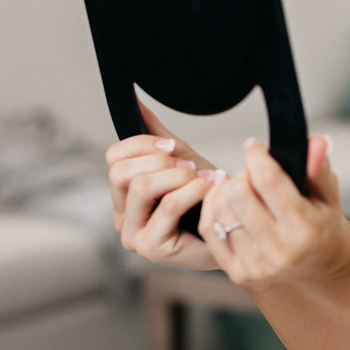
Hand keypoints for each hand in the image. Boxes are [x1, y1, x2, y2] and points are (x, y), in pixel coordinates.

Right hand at [106, 100, 218, 268]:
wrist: (234, 232)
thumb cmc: (207, 200)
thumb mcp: (181, 161)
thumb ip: (157, 135)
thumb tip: (136, 100)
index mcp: (123, 195)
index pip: (114, 157)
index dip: (143, 144)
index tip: (173, 146)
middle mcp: (121, 216)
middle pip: (121, 172)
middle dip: (160, 161)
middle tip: (191, 167)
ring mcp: (133, 236)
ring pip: (141, 187)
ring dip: (178, 176)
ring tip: (203, 179)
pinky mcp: (152, 249)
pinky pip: (168, 206)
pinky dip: (193, 191)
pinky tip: (210, 188)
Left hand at [200, 135, 349, 286]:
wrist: (318, 267)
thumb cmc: (322, 226)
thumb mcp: (328, 196)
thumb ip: (319, 168)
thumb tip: (316, 142)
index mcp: (305, 230)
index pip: (268, 182)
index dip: (257, 157)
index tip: (254, 147)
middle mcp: (280, 252)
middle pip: (239, 194)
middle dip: (243, 174)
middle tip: (253, 173)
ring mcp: (256, 266)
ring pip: (221, 209)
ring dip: (227, 190)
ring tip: (242, 188)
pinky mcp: (238, 273)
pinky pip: (210, 229)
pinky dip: (213, 208)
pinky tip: (226, 201)